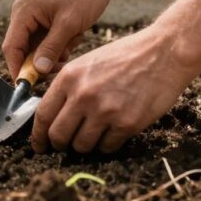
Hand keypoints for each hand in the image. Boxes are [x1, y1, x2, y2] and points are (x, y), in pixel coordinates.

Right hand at [3, 0, 114, 77]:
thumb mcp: (68, 25)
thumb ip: (50, 49)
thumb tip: (38, 72)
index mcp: (23, 12)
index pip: (11, 47)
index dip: (17, 68)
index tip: (28, 86)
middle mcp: (23, 15)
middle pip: (23, 50)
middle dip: (41, 62)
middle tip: (61, 66)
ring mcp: (33, 18)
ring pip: (36, 49)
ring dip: (53, 54)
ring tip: (72, 44)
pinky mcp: (44, 21)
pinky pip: (46, 43)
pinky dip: (59, 47)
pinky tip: (73, 37)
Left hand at [30, 26, 198, 153]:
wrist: (163, 53)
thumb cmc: (125, 56)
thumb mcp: (87, 61)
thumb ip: (66, 83)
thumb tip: (48, 108)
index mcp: (69, 77)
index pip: (43, 114)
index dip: (38, 135)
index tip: (38, 144)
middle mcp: (83, 95)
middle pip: (58, 135)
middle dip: (58, 145)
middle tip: (63, 146)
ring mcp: (105, 111)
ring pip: (82, 145)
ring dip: (84, 146)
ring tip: (91, 136)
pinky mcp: (127, 123)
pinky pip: (107, 147)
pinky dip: (106, 144)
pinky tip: (111, 133)